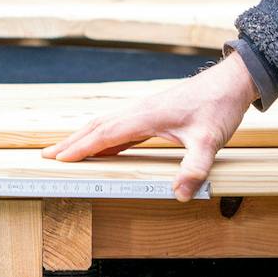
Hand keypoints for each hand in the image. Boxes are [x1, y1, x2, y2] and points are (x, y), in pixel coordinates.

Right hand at [43, 53, 259, 200]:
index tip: (58, 159)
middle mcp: (139, 110)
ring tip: (65, 151)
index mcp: (145, 116)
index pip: (104, 134)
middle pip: (96, 127)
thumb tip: (180, 194)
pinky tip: (103, 146)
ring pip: (105, 124)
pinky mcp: (152, 112)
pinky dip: (103, 136)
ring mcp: (144, 109)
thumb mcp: (209, 141)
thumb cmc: (219, 106)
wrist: (231, 82)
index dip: (80, 148)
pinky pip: (119, 125)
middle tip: (46, 156)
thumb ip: (194, 168)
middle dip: (71, 143)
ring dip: (83, 137)